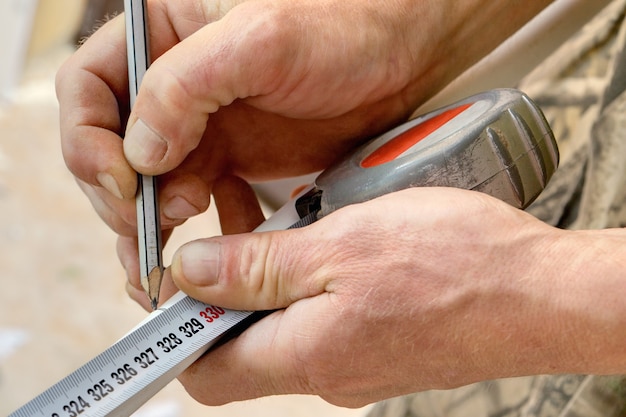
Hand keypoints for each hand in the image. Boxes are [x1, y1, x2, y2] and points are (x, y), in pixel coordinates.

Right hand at [56, 0, 548, 244]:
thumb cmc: (344, 23)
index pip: (89, 90)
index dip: (90, 142)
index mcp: (163, 37)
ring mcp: (206, 126)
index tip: (126, 184)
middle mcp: (176, 85)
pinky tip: (230, 246)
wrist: (404, 50)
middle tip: (154, 231)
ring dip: (156, 229)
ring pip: (154, 186)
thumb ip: (186, 86)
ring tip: (171, 267)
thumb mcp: (261, 40)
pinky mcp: (238, 158)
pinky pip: (204, 204)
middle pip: (115, 149)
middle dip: (124, 197)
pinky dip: (209, 233)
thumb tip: (137, 154)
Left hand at [146, 187, 571, 406]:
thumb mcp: (338, 246)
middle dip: (236, 285)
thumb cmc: (455, 266)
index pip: (206, 372)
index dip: (179, 330)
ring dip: (284, 273)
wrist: (543, 293)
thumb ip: (256, 267)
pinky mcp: (383, 341)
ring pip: (289, 321)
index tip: (179, 283)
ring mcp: (357, 359)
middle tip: (251, 230)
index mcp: (304, 355)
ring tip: (309, 224)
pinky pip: (330, 314)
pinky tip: (345, 238)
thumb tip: (191, 274)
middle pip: (245, 342)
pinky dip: (321, 278)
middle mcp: (326, 371)